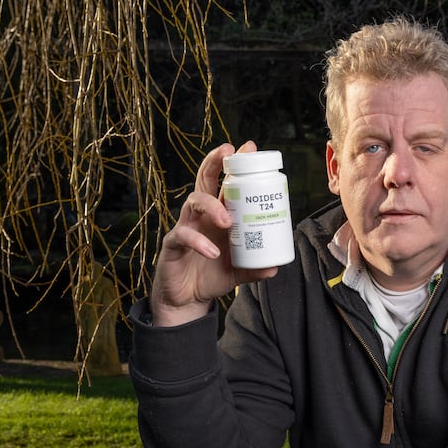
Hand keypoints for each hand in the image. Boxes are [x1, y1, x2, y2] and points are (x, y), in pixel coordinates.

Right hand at [150, 141, 278, 325]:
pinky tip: (212, 251)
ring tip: (227, 221)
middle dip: (214, 162)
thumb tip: (275, 267)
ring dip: (212, 207)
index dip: (233, 164)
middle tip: (228, 152)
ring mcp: (185, 227)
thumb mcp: (237, 272)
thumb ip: (254, 268)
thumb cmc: (210, 276)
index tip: (248, 147)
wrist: (186, 299)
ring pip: (192, 202)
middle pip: (203, 179)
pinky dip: (199, 242)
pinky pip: (183, 236)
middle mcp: (201, 217)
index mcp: (217, 216)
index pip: (224, 183)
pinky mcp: (173, 244)